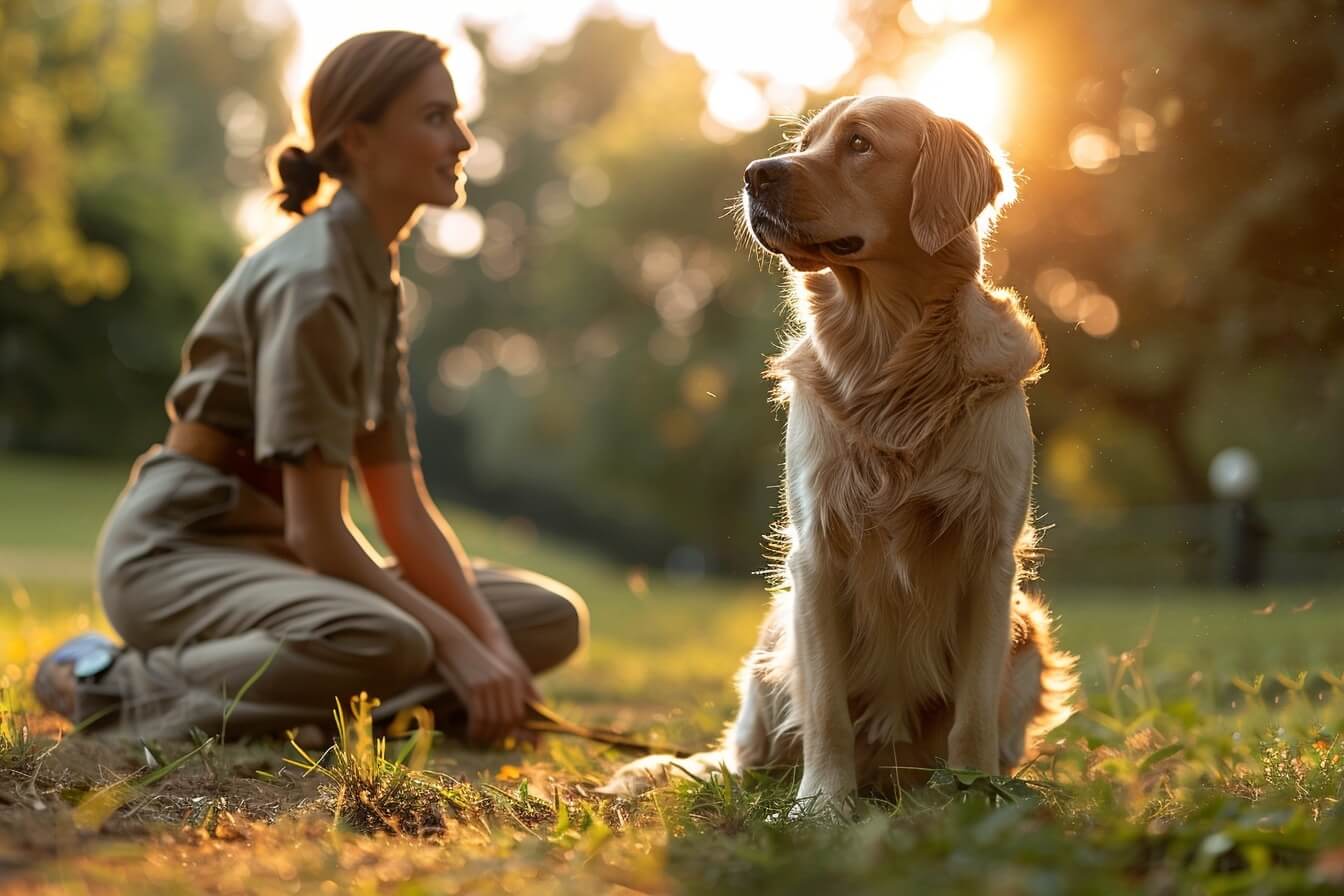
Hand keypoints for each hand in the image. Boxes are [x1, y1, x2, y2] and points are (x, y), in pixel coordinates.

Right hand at [433, 624, 533, 744]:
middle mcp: (506, 683)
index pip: (522, 712)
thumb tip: (515, 721)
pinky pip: (479, 717)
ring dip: (487, 736)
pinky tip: (472, 733)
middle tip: (491, 741)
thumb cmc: (474, 662)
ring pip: (494, 721)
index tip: (524, 743)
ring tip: (480, 739)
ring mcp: (491, 685)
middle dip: (501, 735)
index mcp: (514, 680)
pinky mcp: (475, 687)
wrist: (457, 643)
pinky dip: (476, 730)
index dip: (523, 731)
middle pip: (510, 720)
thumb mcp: (493, 675)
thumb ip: (506, 694)